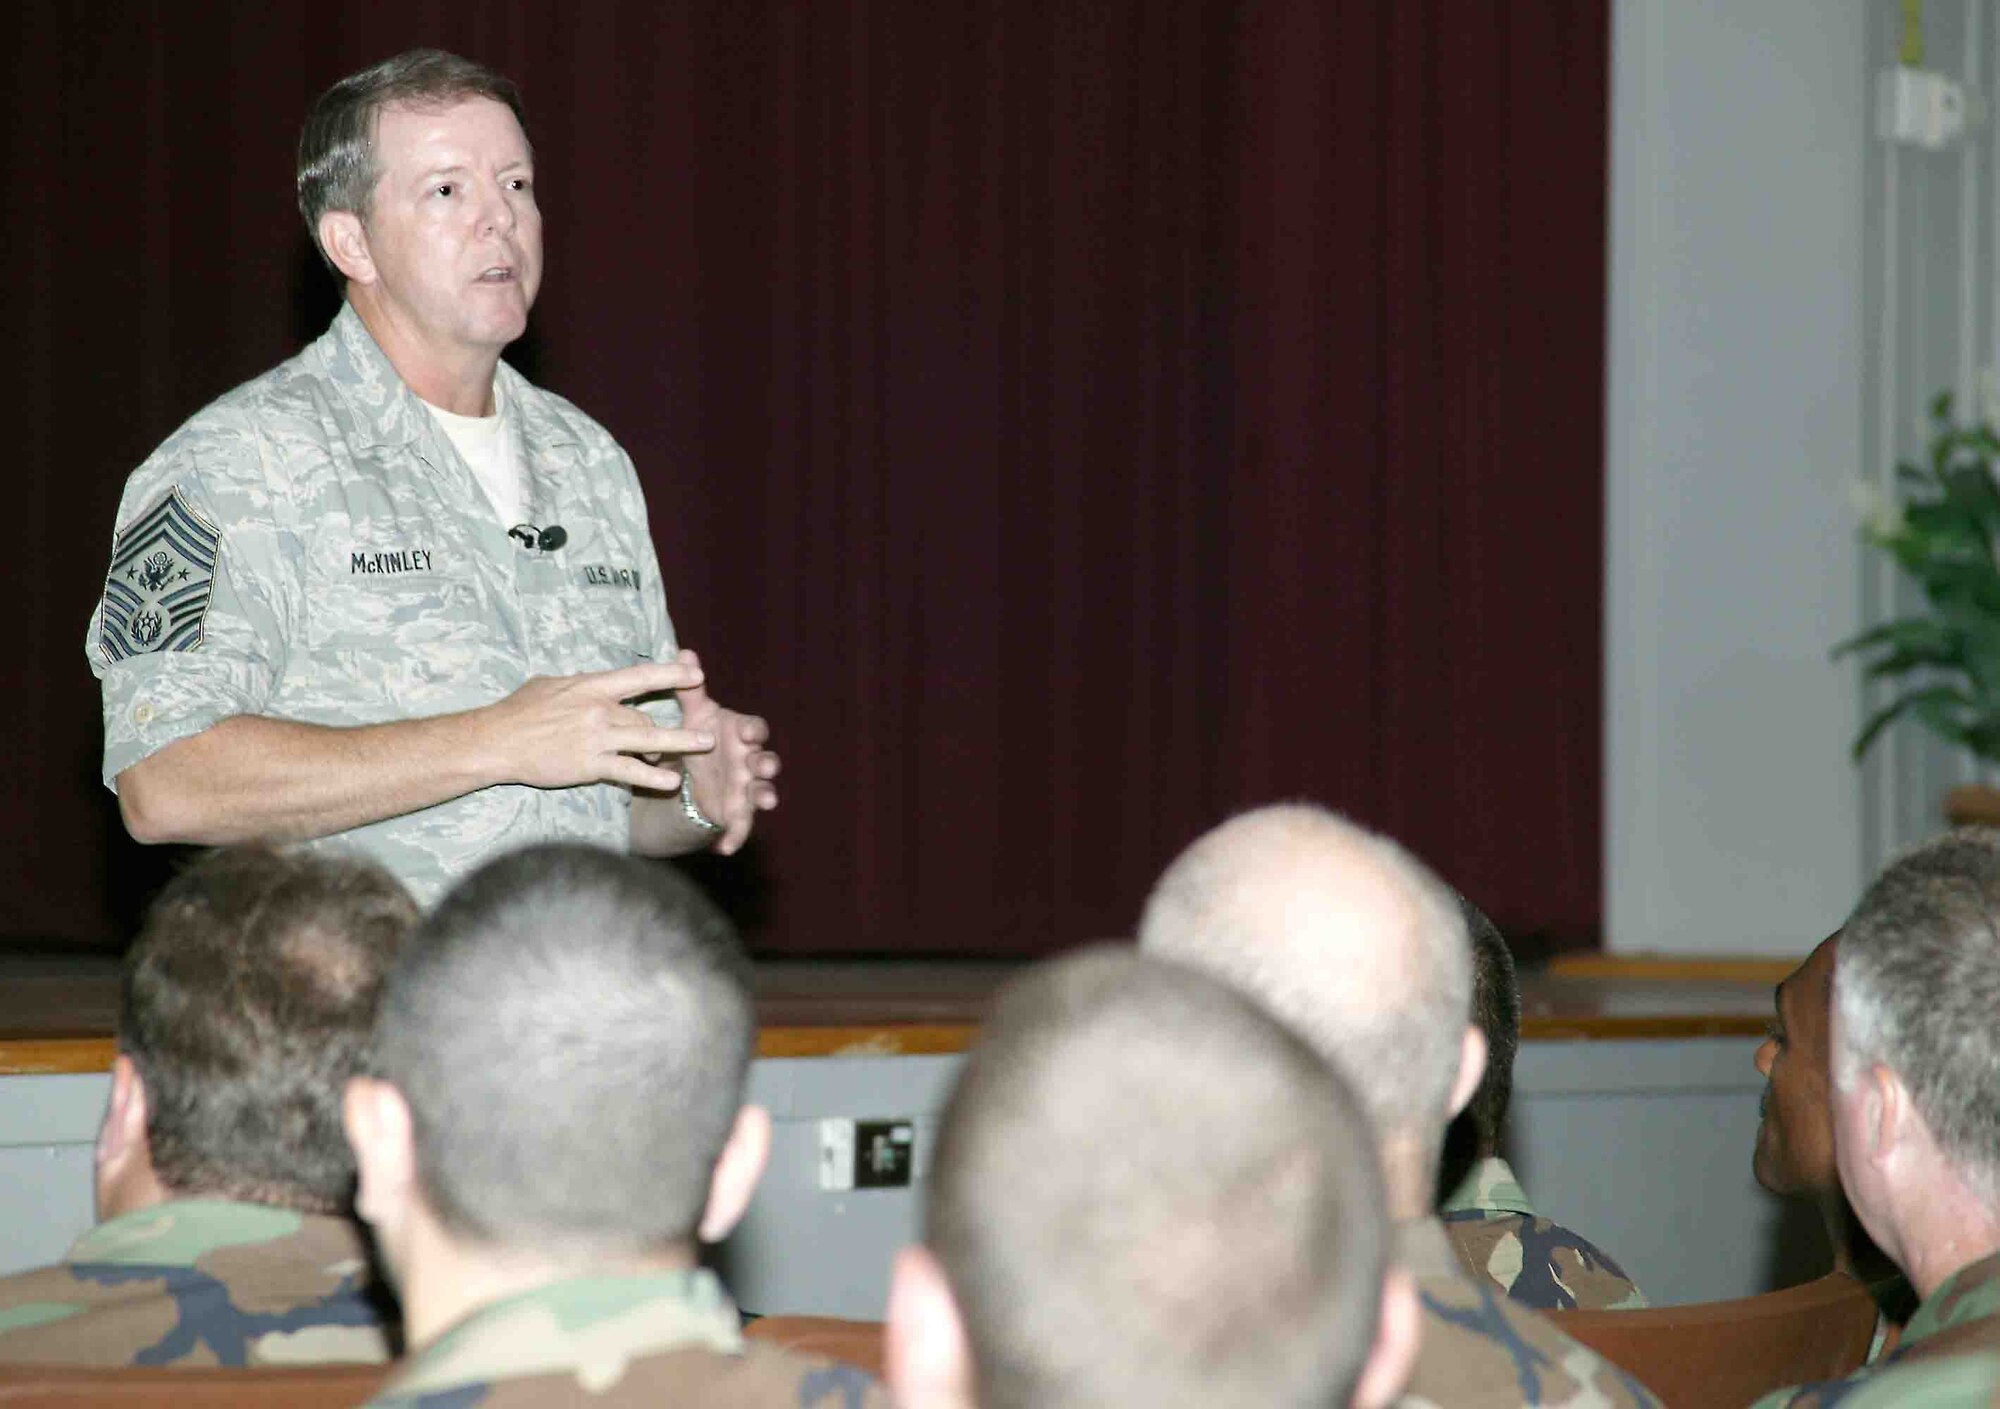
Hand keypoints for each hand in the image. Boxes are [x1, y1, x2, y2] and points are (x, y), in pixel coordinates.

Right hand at [480, 660, 715, 792]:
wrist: (497, 741)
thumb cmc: (519, 710)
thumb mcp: (551, 685)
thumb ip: (580, 686)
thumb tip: (594, 684)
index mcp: (591, 686)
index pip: (639, 677)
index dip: (671, 675)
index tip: (697, 675)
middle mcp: (599, 709)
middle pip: (646, 716)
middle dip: (669, 727)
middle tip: (700, 729)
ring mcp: (596, 738)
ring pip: (646, 739)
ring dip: (679, 744)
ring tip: (705, 746)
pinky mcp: (590, 765)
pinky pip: (628, 771)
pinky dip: (651, 777)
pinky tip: (670, 782)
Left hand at [674, 649, 780, 855]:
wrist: (695, 773)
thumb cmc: (700, 737)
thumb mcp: (694, 715)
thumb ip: (690, 690)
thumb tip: (684, 653)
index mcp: (741, 734)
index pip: (756, 729)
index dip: (755, 731)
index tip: (749, 732)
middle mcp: (750, 760)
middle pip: (766, 761)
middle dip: (767, 764)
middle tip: (763, 765)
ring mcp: (746, 787)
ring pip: (762, 792)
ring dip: (766, 796)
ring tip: (766, 801)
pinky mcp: (737, 811)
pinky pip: (740, 826)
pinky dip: (735, 838)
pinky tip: (725, 849)